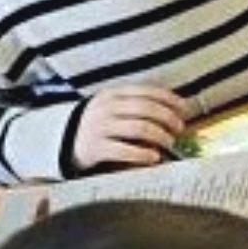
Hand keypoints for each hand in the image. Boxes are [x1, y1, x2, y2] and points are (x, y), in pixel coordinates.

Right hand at [74, 83, 191, 168]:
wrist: (62, 140)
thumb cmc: (99, 124)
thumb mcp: (113, 107)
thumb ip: (136, 106)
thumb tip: (175, 111)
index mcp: (114, 93)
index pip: (147, 91)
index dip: (169, 99)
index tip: (185, 109)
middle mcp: (107, 108)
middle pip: (146, 109)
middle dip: (168, 118)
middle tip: (179, 129)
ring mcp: (100, 127)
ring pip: (139, 128)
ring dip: (160, 136)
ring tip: (169, 143)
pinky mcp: (96, 148)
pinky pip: (125, 150)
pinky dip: (143, 154)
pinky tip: (155, 157)